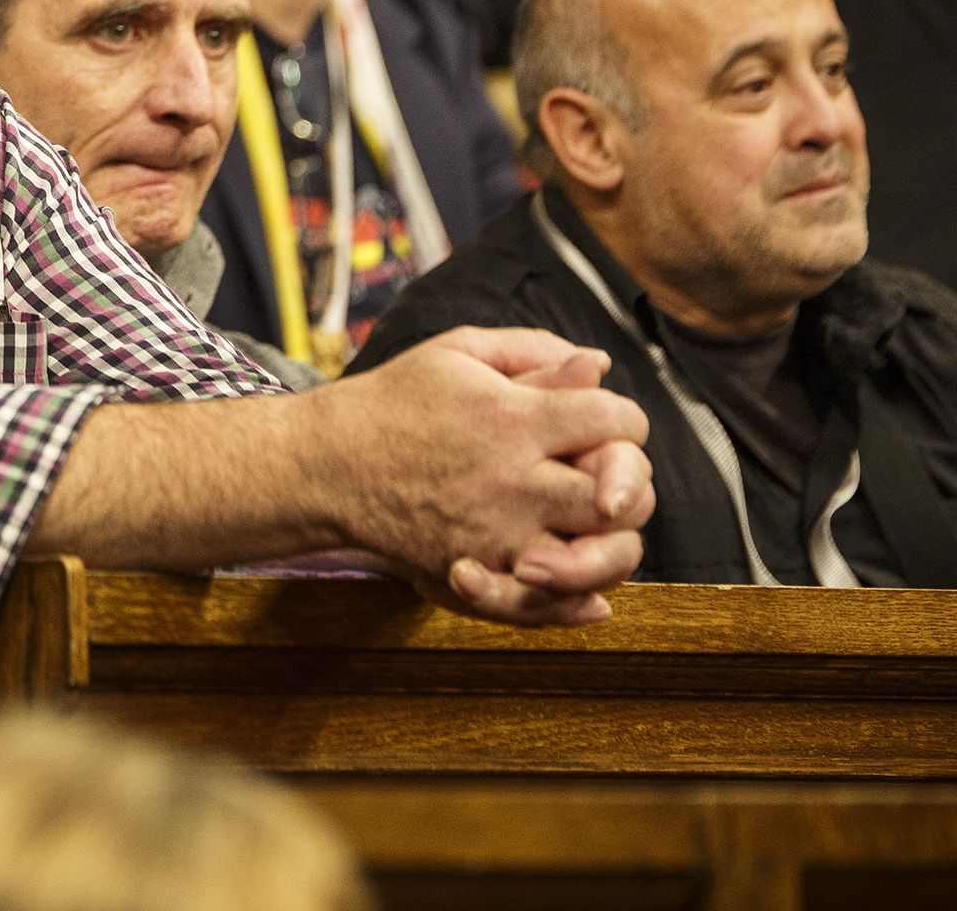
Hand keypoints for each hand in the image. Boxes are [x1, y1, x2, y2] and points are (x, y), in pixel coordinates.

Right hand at [318, 326, 652, 622]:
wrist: (326, 464)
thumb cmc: (394, 400)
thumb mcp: (456, 353)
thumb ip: (531, 351)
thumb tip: (600, 365)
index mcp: (513, 420)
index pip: (616, 422)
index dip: (625, 419)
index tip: (605, 421)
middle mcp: (513, 483)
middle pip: (621, 497)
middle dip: (630, 482)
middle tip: (607, 475)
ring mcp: (497, 537)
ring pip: (600, 561)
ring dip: (615, 545)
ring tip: (596, 526)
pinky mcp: (477, 577)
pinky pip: (549, 606)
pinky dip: (579, 602)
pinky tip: (588, 588)